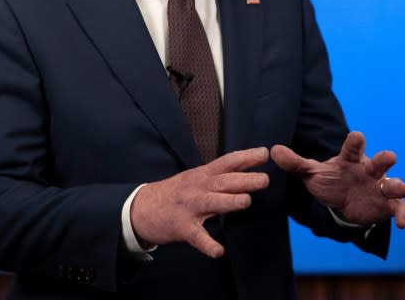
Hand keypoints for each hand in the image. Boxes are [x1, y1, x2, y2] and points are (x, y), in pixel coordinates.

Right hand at [130, 147, 269, 257]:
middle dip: (244, 180)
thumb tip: (246, 171)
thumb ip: (217, 176)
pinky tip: (218, 251)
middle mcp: (196, 188)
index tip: (264, 152)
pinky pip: (197, 237)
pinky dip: (207, 244)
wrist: (140, 208)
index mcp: (201, 175)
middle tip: (264, 179)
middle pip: (222, 182)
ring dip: (228, 202)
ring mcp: (189, 208)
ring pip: (211, 203)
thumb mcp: (194, 179)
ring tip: (245, 201)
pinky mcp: (181, 227)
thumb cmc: (173, 194)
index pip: (226, 163)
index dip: (245, 157)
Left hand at [271, 131, 404, 227]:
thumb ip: (295, 163)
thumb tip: (273, 149)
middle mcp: (368, 171)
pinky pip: (399, 208)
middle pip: (378, 163)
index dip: (355, 142)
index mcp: (350, 160)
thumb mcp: (311, 173)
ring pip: (393, 184)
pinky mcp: (387, 205)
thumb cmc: (330, 181)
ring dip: (398, 185)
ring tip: (401, 187)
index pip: (352, 149)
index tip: (357, 136)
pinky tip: (401, 223)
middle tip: (389, 156)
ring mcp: (380, 187)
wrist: (342, 204)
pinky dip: (403, 213)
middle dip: (384, 160)